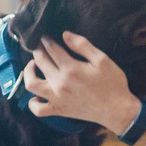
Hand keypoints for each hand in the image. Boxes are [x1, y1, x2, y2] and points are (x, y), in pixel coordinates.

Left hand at [25, 32, 142, 132]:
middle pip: (40, 62)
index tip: (45, 36)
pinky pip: (37, 109)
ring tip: (33, 65)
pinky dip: (33, 102)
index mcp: (71, 69)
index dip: (47, 40)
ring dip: (28, 72)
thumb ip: (82, 46)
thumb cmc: (113, 84)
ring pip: (31, 84)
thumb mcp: (102, 60)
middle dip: (38, 51)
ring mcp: (57, 98)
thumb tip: (65, 34)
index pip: (52, 49)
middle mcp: (59, 83)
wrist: (117, 110)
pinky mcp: (58, 110)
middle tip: (41, 46)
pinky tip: (37, 93)